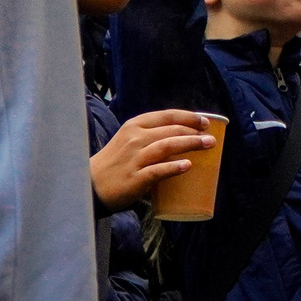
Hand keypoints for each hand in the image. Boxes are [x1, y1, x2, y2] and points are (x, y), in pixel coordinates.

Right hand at [90, 110, 215, 212]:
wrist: (90, 184)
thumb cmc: (115, 162)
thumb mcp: (129, 139)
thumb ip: (151, 135)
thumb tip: (184, 135)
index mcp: (135, 125)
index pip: (167, 115)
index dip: (189, 117)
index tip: (205, 121)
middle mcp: (135, 138)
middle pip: (171, 130)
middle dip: (195, 131)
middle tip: (211, 138)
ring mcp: (134, 158)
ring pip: (168, 146)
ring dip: (191, 144)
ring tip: (208, 146)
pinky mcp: (135, 178)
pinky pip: (158, 170)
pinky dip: (174, 167)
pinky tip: (187, 166)